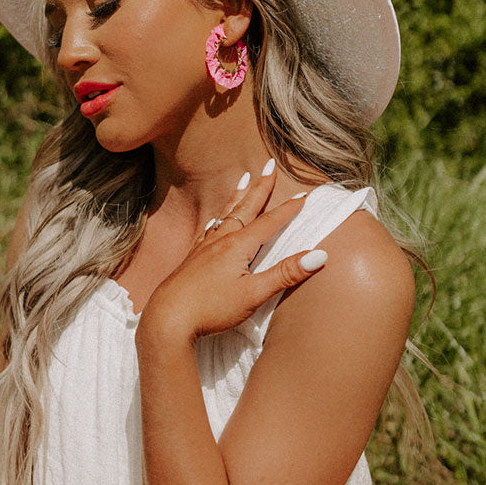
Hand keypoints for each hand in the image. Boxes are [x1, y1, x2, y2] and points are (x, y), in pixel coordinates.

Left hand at [138, 165, 326, 344]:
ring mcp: (204, 248)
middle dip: (260, 187)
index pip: (269, 222)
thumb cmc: (211, 308)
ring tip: (244, 179)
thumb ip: (285, 274)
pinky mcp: (192, 259)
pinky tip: (215, 221)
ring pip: (225, 215)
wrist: (167, 319)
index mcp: (238, 246)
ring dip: (238, 196)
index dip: (288, 209)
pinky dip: (217, 219)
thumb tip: (318, 255)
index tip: (305, 195)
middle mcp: (220, 240)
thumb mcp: (254, 294)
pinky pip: (208, 230)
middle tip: (269, 165)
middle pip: (246, 208)